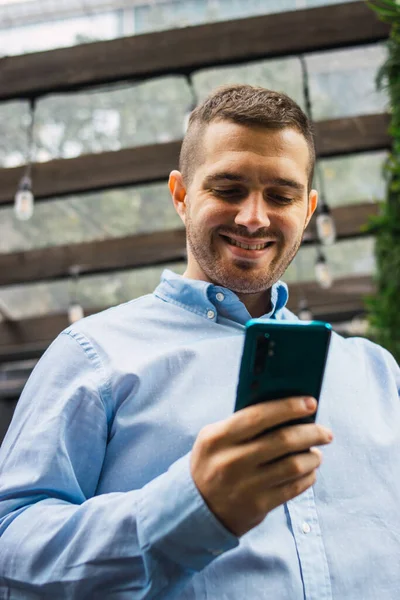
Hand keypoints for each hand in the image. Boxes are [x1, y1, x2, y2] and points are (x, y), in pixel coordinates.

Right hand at [190, 397, 331, 536]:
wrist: (195, 507)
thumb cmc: (213, 461)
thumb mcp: (214, 438)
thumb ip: (242, 423)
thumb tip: (285, 409)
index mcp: (217, 438)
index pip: (258, 416)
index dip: (287, 407)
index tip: (310, 403)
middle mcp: (231, 461)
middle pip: (282, 441)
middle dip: (311, 433)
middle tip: (325, 432)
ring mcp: (244, 485)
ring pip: (292, 466)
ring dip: (312, 457)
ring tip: (316, 453)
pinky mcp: (257, 506)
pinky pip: (292, 488)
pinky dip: (307, 477)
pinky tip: (309, 471)